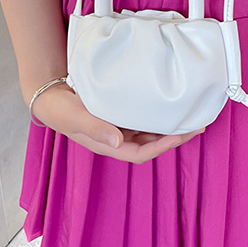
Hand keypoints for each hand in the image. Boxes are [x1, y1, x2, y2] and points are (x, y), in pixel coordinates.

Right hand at [31, 84, 203, 162]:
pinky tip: (168, 105)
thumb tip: (118, 142)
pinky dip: (158, 113)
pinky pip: (143, 117)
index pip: (141, 152)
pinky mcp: (118, 112)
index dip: (163, 145)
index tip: (182, 134)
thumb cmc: (59, 109)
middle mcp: (116, 137)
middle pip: (151, 142)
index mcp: (108, 144)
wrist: (49, 94)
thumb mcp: (76, 117)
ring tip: (190, 116)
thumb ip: (96, 128)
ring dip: (169, 125)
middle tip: (198, 124)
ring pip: (149, 130)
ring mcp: (118, 126)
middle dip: (175, 136)